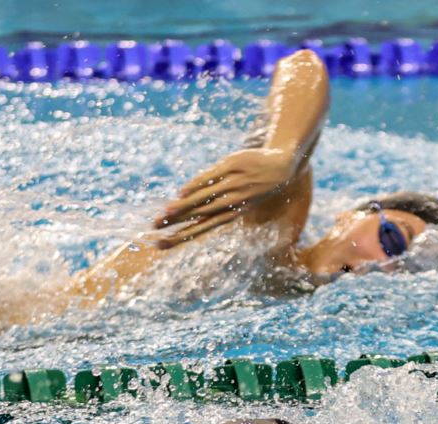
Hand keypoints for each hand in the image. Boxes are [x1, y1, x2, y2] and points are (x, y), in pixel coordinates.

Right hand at [152, 148, 298, 245]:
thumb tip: (189, 211)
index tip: (163, 243)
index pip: (202, 228)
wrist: (283, 165)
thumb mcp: (241, 201)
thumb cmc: (257, 186)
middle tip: (154, 228)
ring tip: (164, 214)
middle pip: (198, 215)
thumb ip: (216, 207)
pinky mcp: (232, 165)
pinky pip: (210, 177)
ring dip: (182, 207)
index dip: (182, 236)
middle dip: (175, 222)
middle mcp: (232, 201)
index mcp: (233, 213)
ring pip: (202, 199)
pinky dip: (195, 185)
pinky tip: (181, 192)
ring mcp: (232, 184)